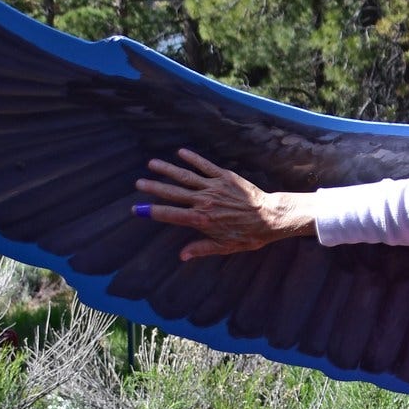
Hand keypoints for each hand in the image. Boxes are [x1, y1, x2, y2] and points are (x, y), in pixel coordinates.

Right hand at [133, 149, 314, 260]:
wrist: (270, 217)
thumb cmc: (248, 235)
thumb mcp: (224, 247)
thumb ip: (201, 249)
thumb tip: (181, 256)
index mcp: (201, 220)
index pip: (170, 215)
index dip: (152, 212)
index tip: (138, 210)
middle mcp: (204, 202)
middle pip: (173, 193)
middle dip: (154, 187)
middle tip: (138, 183)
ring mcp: (214, 187)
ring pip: (185, 177)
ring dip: (168, 169)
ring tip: (151, 164)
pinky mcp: (225, 177)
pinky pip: (205, 166)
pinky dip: (193, 158)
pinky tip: (180, 152)